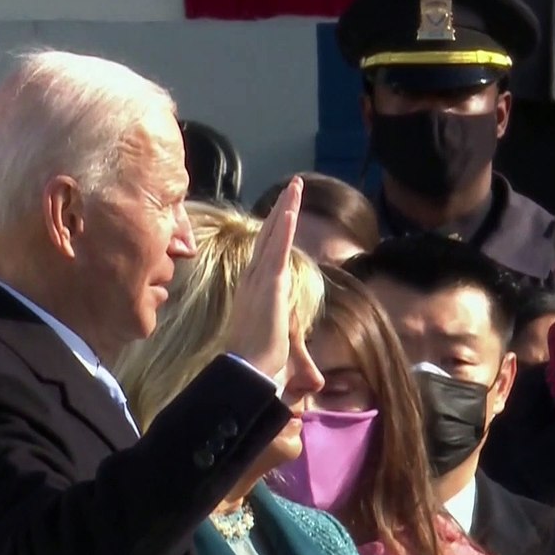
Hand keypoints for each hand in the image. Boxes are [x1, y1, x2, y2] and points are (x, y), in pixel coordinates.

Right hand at [224, 176, 302, 377]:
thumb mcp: (276, 334)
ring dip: (286, 209)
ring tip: (296, 186)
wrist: (248, 368)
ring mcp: (260, 279)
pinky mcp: (269, 285)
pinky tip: (290, 210)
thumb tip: (306, 353)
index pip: (266, 249)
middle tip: (294, 186)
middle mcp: (254, 277)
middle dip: (282, 208)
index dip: (275, 226)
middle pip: (268, 234)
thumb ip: (286, 331)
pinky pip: (277, 251)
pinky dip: (282, 229)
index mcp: (254, 286)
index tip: (285, 208)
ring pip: (273, 235)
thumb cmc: (259, 357)